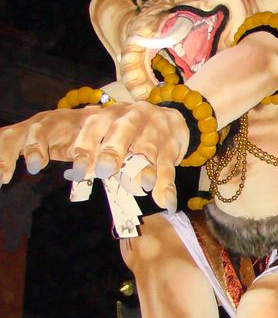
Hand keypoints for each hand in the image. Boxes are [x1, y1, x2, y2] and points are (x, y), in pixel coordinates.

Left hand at [0, 102, 188, 210]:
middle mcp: (133, 118)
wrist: (173, 117)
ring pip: (148, 148)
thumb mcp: (109, 132)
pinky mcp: (172, 146)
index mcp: (110, 114)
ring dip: (144, 167)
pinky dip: (167, 186)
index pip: (95, 125)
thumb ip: (91, 149)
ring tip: (140, 186)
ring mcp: (155, 130)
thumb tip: (64, 172)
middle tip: (105, 170)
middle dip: (113, 149)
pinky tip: (164, 202)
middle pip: (123, 130)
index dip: (86, 146)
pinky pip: (169, 166)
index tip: (78, 170)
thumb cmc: (130, 132)